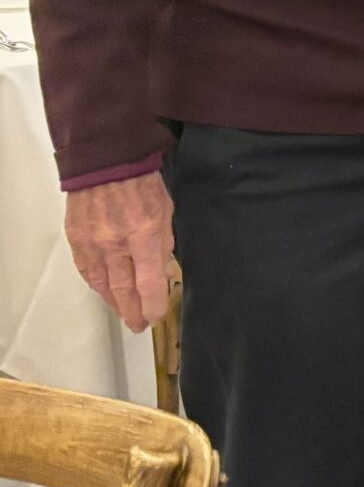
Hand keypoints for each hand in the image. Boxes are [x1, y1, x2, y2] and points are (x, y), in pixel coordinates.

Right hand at [66, 170, 176, 332]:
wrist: (105, 162)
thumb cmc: (142, 185)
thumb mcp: (165, 213)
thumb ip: (163, 245)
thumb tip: (160, 273)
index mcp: (143, 235)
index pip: (148, 282)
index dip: (152, 304)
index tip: (156, 316)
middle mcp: (115, 244)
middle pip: (122, 289)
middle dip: (132, 311)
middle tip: (139, 324)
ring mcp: (92, 243)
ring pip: (101, 284)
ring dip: (114, 302)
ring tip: (124, 313)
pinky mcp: (76, 239)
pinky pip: (86, 270)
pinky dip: (96, 285)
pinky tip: (104, 292)